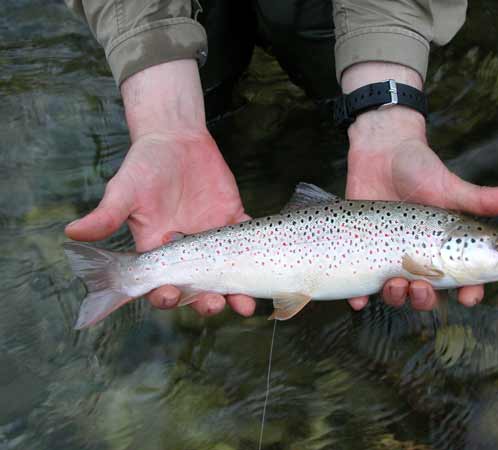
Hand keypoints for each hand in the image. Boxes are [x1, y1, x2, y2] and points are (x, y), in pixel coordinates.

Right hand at [65, 60, 255, 317]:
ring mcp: (213, 237)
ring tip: (245, 304)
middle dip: (205, 301)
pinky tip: (265, 261)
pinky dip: (257, 250)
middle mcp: (188, 250)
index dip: (164, 295)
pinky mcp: (234, 219)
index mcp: (158, 249)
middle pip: (197, 286)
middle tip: (213, 306)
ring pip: (227, 271)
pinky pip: (248, 238)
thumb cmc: (145, 165)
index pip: (161, 282)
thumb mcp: (124, 189)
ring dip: (237, 290)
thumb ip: (106, 214)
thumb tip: (72, 233)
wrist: (175, 139)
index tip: (169, 297)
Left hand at [341, 63, 497, 311]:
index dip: (469, 293)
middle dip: (426, 299)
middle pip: (427, 294)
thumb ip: (480, 198)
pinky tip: (357, 302)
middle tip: (422, 287)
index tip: (468, 297)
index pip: (463, 280)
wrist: (381, 153)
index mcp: (446, 249)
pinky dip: (357, 299)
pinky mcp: (364, 252)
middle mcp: (420, 258)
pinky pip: (359, 285)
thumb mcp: (449, 187)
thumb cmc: (420, 169)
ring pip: (396, 294)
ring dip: (397, 298)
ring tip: (395, 283)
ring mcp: (391, 257)